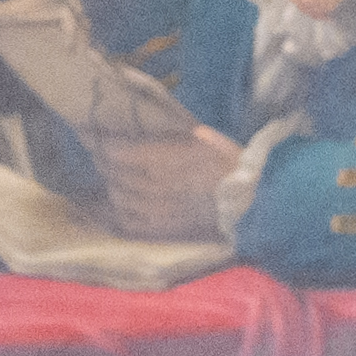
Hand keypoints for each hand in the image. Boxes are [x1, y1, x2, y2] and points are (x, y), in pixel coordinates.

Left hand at [92, 123, 246, 243]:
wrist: (255, 207)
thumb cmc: (237, 169)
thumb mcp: (213, 140)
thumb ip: (185, 133)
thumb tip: (162, 125)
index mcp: (169, 159)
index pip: (122, 152)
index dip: (106, 145)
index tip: (99, 137)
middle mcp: (158, 185)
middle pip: (116, 173)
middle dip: (105, 163)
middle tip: (101, 154)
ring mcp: (158, 210)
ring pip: (119, 196)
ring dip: (114, 185)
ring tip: (114, 177)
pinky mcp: (163, 230)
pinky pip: (130, 221)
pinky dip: (122, 211)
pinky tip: (125, 204)